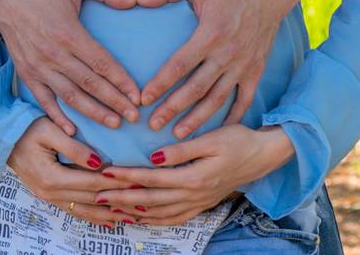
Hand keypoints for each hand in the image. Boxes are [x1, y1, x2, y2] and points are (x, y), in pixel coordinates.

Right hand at [0, 0, 141, 130]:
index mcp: (67, 33)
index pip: (101, 63)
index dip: (121, 81)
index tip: (138, 95)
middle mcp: (52, 53)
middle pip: (89, 83)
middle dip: (114, 102)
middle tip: (135, 116)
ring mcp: (37, 65)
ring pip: (70, 95)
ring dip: (93, 112)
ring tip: (114, 123)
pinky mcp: (25, 72)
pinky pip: (44, 99)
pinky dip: (57, 116)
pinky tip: (73, 130)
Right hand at [6, 117, 128, 227]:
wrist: (3, 141)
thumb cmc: (26, 130)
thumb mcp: (48, 130)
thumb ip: (73, 147)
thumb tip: (98, 162)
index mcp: (52, 177)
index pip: (92, 182)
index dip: (116, 182)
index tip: (138, 181)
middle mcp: (51, 193)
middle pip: (93, 200)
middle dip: (120, 201)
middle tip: (145, 201)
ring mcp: (50, 198)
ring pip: (86, 211)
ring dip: (110, 215)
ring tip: (134, 216)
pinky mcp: (50, 198)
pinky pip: (76, 212)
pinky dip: (95, 217)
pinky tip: (110, 221)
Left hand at [94, 124, 295, 226]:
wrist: (263, 156)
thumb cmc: (237, 141)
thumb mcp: (211, 139)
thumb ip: (181, 150)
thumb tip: (153, 157)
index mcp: (194, 178)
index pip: (152, 179)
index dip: (127, 177)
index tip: (105, 173)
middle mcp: (194, 195)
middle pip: (151, 200)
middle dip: (121, 199)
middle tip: (96, 195)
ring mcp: (198, 203)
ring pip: (160, 213)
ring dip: (133, 212)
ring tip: (110, 209)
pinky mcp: (202, 204)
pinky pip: (174, 218)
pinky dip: (154, 220)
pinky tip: (140, 217)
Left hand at [134, 0, 292, 135]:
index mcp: (209, 35)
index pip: (179, 65)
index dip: (161, 83)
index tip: (143, 99)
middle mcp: (227, 55)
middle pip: (196, 88)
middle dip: (173, 109)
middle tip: (153, 125)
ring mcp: (243, 65)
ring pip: (218, 99)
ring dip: (198, 118)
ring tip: (179, 135)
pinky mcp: (256, 70)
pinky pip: (245, 99)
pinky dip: (233, 116)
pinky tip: (219, 130)